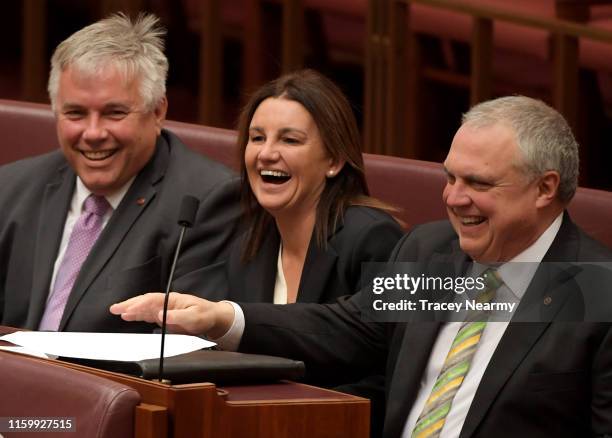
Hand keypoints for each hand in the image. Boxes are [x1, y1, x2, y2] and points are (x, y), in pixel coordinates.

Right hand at [109, 292, 234, 337]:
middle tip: (114, 308)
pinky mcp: (165, 317)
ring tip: (116, 311)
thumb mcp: (194, 317)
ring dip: (131, 309)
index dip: (139, 305)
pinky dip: (137, 315)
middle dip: (129, 304)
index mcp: (173, 300)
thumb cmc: (205, 316)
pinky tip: (129, 316)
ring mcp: (165, 309)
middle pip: (145, 301)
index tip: (128, 310)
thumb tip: (161, 315)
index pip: (153, 300)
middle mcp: (167, 303)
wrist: (214, 318)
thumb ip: (178, 316)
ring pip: (144, 308)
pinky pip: (148, 314)